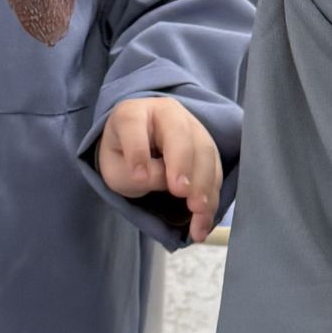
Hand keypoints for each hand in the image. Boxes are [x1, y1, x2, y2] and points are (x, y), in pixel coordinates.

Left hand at [97, 97, 223, 242]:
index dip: (137, 150)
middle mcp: (165, 112)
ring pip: (204, 150)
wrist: (140, 149)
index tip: (138, 177)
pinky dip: (212, 195)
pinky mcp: (207, 146)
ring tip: (197, 210)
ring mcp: (191, 126)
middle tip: (181, 192)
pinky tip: (204, 219)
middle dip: (182, 163)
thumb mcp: (115, 170)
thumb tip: (167, 181)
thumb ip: (135, 176)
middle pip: (179, 132)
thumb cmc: (123, 157)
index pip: (134, 125)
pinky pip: (215, 168)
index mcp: (132, 113)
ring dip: (204, 183)